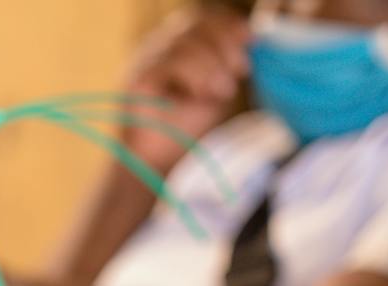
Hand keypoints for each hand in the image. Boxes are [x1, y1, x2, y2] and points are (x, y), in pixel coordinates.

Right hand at [120, 6, 251, 172]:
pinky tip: (203, 93)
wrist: (155, 164)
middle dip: (224, 43)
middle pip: (193, 24)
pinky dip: (193, 75)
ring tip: (223, 91)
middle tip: (242, 69)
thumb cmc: (182, 129)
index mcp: (174, 46)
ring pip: (183, 42)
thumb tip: (251, 37)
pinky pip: (168, 63)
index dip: (228, 24)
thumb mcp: (215, 91)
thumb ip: (228, 64)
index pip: (201, 19)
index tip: (251, 40)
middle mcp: (156, 48)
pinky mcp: (136, 80)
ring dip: (211, 64)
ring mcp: (143, 62)